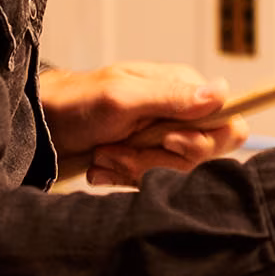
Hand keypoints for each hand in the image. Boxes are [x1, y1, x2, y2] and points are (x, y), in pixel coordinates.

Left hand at [41, 63, 246, 186]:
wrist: (45, 126)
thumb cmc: (79, 102)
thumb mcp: (123, 98)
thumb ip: (172, 98)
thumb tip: (222, 91)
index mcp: (184, 91)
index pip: (228, 126)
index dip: (202, 142)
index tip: (167, 141)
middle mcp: (181, 117)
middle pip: (202, 157)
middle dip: (156, 159)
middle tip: (118, 148)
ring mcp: (165, 141)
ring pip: (176, 174)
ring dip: (135, 169)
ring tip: (105, 153)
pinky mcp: (150, 162)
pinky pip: (154, 184)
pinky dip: (123, 179)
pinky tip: (103, 166)